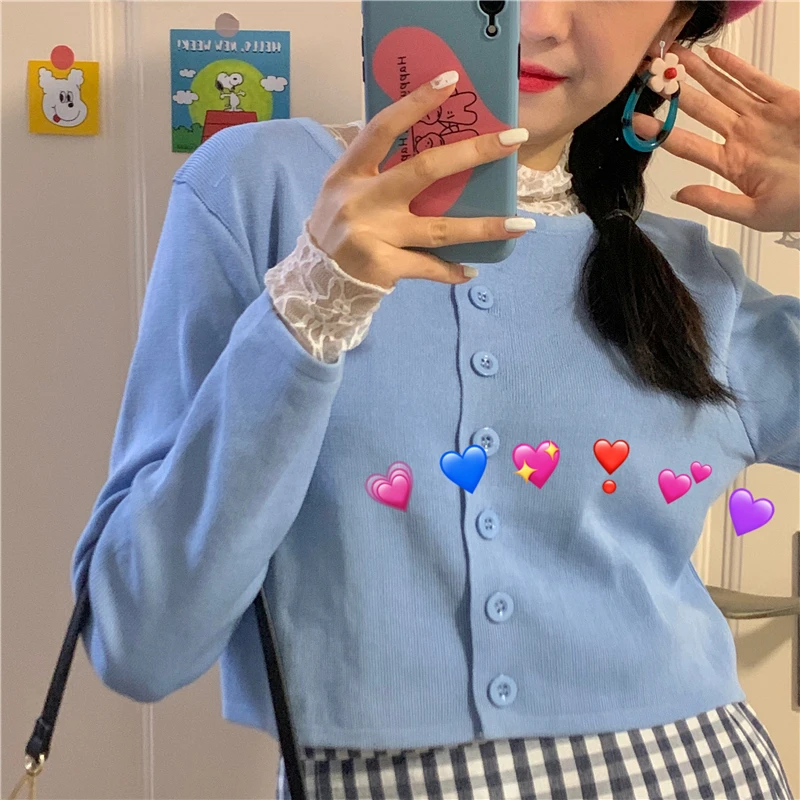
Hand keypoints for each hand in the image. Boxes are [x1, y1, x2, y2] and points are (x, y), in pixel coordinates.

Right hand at [307, 76, 528, 289]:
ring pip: (440, 228)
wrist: (315, 280)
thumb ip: (375, 168)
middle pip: (425, 170)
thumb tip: (427, 145)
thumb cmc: (337, 227)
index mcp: (349, 172)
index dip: (416, 103)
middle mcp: (361, 200)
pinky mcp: (383, 266)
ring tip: (522, 224)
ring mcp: (373, 234)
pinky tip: (471, 270)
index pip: (384, 128)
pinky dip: (451, 271)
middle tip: (514, 139)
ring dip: (484, 227)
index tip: (451, 82)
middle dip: (474, 152)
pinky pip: (428, 266)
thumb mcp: (344, 189)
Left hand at [632, 41, 799, 232]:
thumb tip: (679, 195)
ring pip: (724, 90)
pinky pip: (756, 80)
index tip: (634, 120)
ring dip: (699, 73)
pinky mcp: (784, 101)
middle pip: (699, 110)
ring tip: (673, 57)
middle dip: (674, 93)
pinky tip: (713, 54)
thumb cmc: (798, 206)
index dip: (660, 131)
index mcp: (730, 164)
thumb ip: (716, 202)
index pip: (686, 144)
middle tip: (648, 75)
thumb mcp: (754, 213)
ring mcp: (760, 117)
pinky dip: (736, 66)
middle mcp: (740, 137)